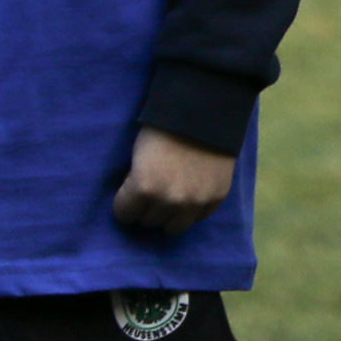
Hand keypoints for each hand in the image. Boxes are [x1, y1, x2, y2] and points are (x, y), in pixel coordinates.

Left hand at [111, 128, 235, 237]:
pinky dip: (192, 209)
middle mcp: (169, 201)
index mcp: (144, 188)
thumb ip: (137, 184)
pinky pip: (197, 219)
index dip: (126, 200)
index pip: (124, 215)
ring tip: (171, 195)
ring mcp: (195, 202)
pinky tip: (190, 192)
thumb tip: (137, 204)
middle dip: (148, 207)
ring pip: (173, 228)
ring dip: (169, 214)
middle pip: (148, 221)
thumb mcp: (138, 157)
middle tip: (155, 188)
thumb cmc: (163, 130)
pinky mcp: (215, 199)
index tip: (132, 190)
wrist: (205, 112)